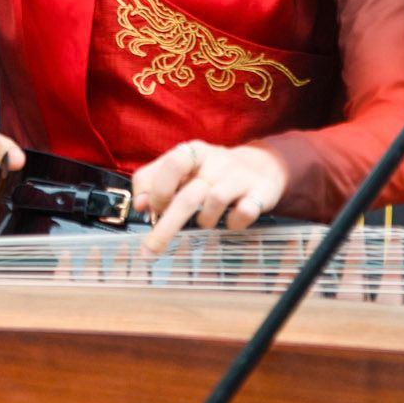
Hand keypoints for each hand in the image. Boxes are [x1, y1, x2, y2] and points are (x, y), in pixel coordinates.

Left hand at [131, 140, 288, 256]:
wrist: (263, 165)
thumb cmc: (212, 172)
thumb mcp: (182, 170)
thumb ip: (154, 181)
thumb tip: (140, 205)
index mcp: (194, 152)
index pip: (172, 164)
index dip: (158, 190)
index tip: (153, 209)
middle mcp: (217, 161)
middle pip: (189, 195)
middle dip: (167, 227)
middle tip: (150, 250)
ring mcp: (240, 177)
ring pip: (216, 201)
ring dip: (205, 220)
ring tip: (205, 222)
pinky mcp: (261, 192)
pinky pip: (245, 212)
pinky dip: (234, 223)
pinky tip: (231, 222)